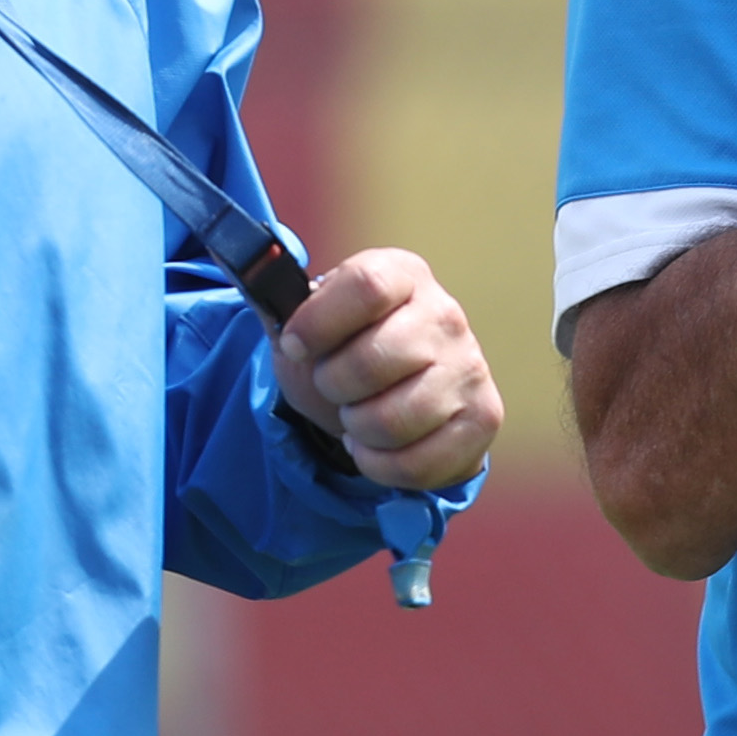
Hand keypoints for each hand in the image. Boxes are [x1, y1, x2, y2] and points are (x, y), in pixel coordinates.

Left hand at [278, 248, 503, 491]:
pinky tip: (378, 446)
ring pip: (394, 419)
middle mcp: (445, 314)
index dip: (319, 322)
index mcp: (402, 275)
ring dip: (357, 429)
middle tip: (334, 388)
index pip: (366, 285)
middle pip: (373, 360)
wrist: (393, 395)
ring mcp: (471, 367)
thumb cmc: (343, 351)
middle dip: (333, 386)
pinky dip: (381, 465)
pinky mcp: (484, 418)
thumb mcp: (308, 324)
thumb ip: (280, 304)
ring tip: (357, 417)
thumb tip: (253, 270)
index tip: (297, 346)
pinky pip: (418, 462)